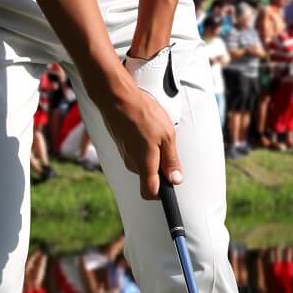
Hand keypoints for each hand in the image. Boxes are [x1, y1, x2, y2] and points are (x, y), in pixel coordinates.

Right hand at [103, 84, 181, 199]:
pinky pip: (136, 153)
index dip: (162, 194)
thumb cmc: (142, 114)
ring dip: (153, 154)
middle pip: (149, 177)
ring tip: (156, 133)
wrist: (117, 98)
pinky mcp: (122, 146)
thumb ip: (171, 160)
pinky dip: (144, 145)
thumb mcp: (167, 136)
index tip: (171, 185)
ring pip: (143, 163)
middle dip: (160, 167)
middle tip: (166, 146)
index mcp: (144, 165)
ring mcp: (125, 154)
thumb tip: (176, 179)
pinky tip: (147, 129)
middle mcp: (131, 164)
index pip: (150, 193)